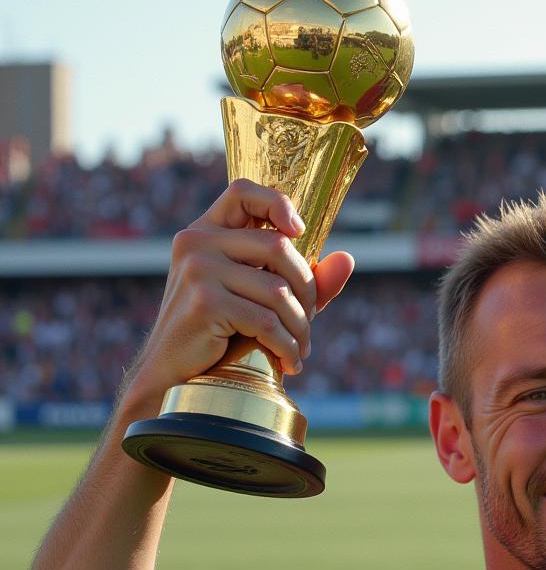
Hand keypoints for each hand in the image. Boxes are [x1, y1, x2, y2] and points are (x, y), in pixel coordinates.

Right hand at [123, 179, 354, 410]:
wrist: (174, 377)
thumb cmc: (220, 336)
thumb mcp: (261, 300)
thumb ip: (302, 280)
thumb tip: (348, 259)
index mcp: (206, 232)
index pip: (242, 192)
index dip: (277, 202)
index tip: (299, 232)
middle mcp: (197, 242)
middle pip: (278, 247)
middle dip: (307, 290)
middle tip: (308, 321)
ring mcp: (197, 270)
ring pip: (278, 291)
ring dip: (300, 327)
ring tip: (300, 349)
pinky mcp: (204, 302)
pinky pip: (266, 321)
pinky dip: (286, 346)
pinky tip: (289, 362)